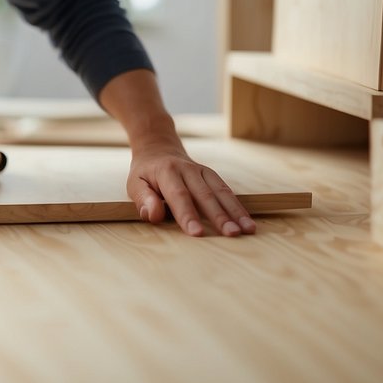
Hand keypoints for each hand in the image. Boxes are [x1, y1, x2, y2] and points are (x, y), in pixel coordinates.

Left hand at [127, 145, 256, 236]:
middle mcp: (188, 170)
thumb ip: (143, 199)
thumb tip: (153, 215)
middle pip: (205, 195)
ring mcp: (202, 172)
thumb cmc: (145, 173)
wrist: (158, 148)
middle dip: (219, 216)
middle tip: (232, 234)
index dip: (188, 215)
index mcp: (166, 172)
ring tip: (248, 230)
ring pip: (221, 192)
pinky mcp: (212, 176)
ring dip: (235, 212)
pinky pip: (226, 191)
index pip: (178, 196)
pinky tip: (247, 221)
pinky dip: (238, 207)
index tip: (197, 233)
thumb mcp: (135, 183)